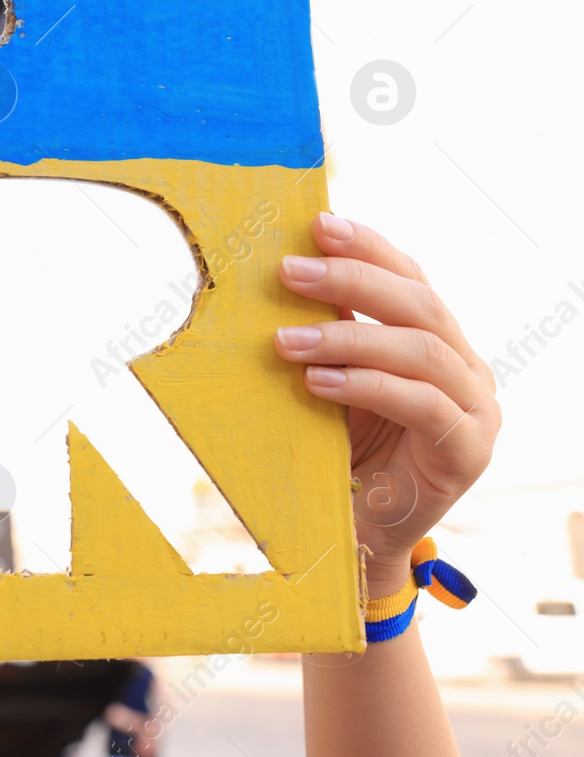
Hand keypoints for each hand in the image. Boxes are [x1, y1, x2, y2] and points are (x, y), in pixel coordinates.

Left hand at [274, 213, 498, 594]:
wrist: (360, 532)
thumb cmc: (342, 450)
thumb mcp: (331, 381)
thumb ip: (326, 333)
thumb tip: (280, 274)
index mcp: (437, 340)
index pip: (411, 277)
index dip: (369, 247)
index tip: (318, 223)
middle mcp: (467, 367)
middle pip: (420, 304)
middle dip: (354, 279)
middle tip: (291, 269)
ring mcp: (477, 408)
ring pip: (421, 351)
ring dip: (348, 337)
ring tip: (286, 339)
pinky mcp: (468, 450)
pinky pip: (422, 405)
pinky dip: (367, 387)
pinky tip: (318, 382)